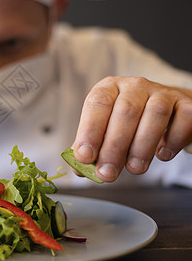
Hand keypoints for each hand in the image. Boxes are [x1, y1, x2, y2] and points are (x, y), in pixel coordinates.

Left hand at [72, 76, 191, 181]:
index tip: (85, 156)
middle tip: (107, 173)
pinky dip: (173, 141)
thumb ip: (93, 148)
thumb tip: (79, 169)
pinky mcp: (186, 104)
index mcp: (109, 88)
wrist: (167, 115)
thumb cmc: (129, 125)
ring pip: (155, 114)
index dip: (90, 130)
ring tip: (134, 169)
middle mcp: (135, 86)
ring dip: (142, 146)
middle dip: (114, 147)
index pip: (98, 104)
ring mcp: (163, 92)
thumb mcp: (106, 131)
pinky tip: (162, 155)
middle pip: (126, 111)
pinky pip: (183, 120)